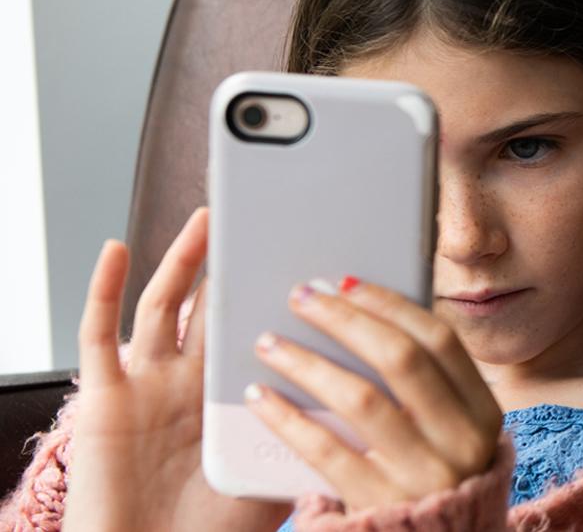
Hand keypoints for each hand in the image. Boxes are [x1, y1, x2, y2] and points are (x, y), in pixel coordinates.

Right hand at [64, 207, 291, 531]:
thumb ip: (305, 446)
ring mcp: (146, 384)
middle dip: (235, 265)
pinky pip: (99, 335)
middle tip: (261, 220)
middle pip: (213, 308)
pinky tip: (116, 250)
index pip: (255, 330)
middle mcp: (188, 383)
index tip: (307, 263)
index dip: (274, 297)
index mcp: (227, 397)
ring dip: (183, 259)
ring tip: (208, 218)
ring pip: (164, 305)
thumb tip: (365, 417)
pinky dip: (102, 289)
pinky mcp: (105, 396)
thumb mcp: (269, 482)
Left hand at [243, 277, 503, 513]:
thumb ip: (427, 385)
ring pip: (360, 399)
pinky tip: (261, 397)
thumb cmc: (433, 478)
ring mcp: (422, 476)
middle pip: (400, 359)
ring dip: (308, 362)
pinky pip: (326, 450)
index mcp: (483, 414)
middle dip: (345, 319)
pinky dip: (289, 417)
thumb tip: (364, 313)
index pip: (440, 340)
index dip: (390, 305)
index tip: (345, 282)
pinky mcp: (378, 504)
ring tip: (269, 342)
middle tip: (301, 297)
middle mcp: (461, 442)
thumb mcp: (451, 432)